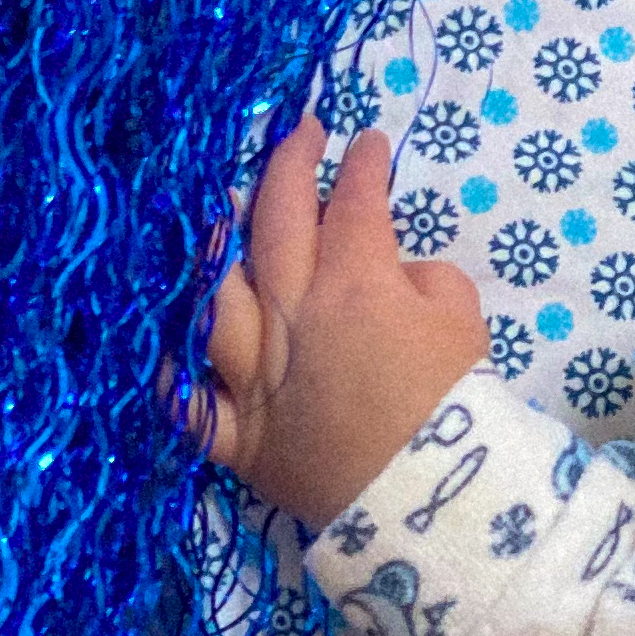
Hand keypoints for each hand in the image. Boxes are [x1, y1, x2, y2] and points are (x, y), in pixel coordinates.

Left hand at [193, 128, 483, 532]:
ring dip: (213, 249)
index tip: (366, 144)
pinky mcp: (240, 435)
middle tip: (299, 135)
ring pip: (214, 298)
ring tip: (217, 214)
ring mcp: (256, 374)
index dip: (362, 164)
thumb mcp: (463, 323)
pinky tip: (172, 352)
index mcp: (354, 283)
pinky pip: (191, 404)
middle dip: (288, 165)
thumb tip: (397, 275)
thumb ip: (428, 280)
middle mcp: (293, 315)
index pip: (355, 201)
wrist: (424, 500)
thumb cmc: (454, 407)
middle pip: (278, 223)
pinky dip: (177, 379)